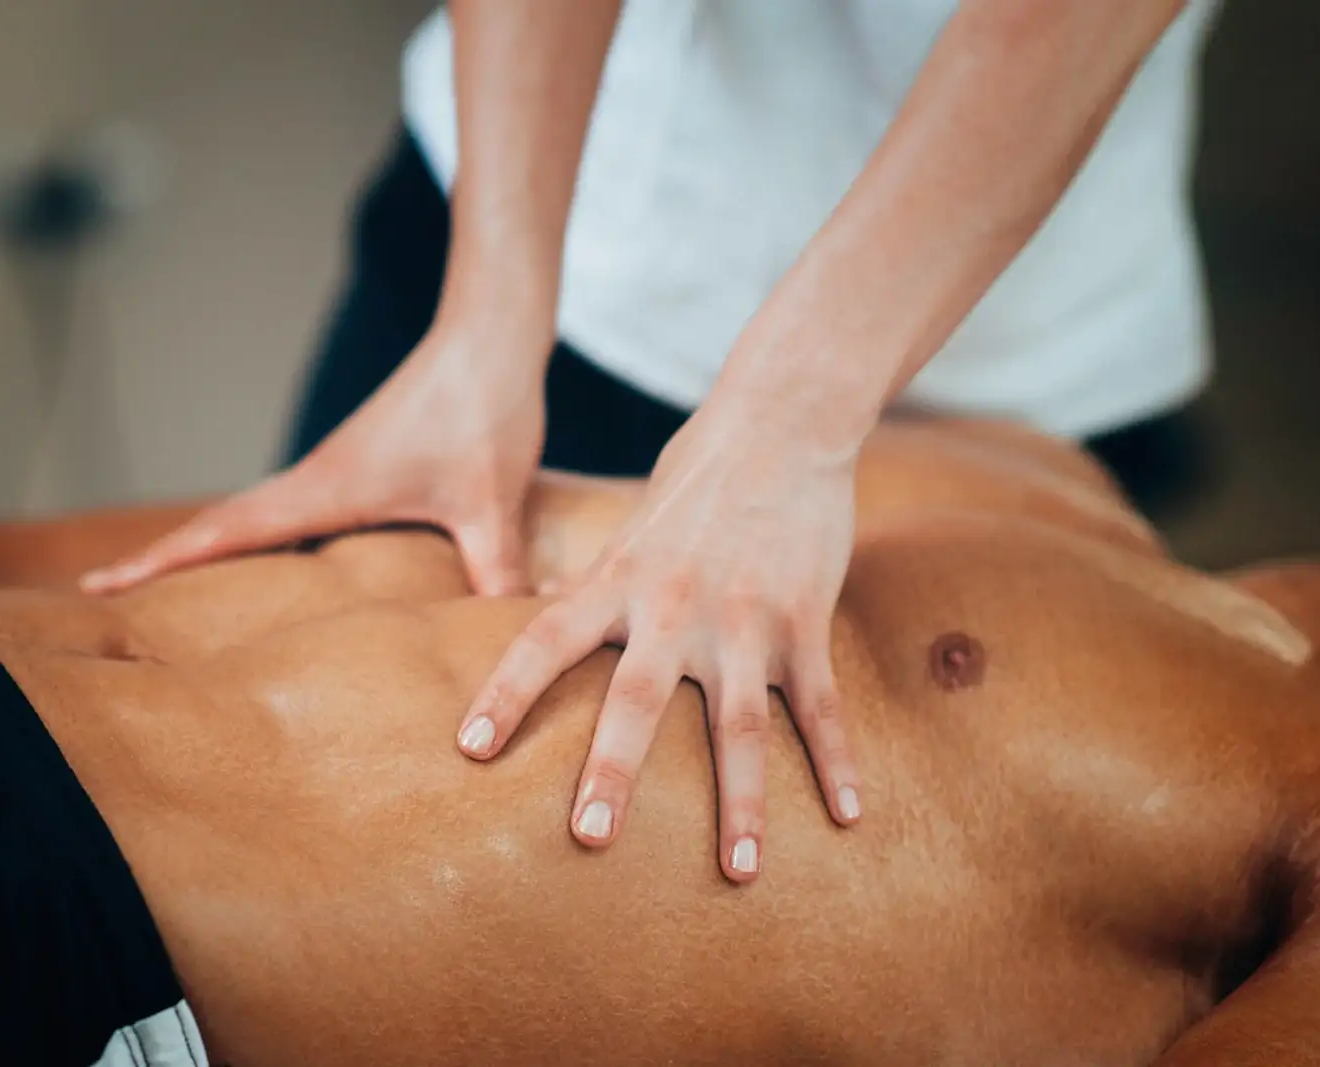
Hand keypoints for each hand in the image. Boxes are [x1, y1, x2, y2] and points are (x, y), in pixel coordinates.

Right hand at [80, 319, 549, 595]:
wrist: (490, 334)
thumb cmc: (483, 408)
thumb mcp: (491, 503)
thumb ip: (494, 571)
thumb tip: (513, 644)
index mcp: (327, 487)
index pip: (225, 532)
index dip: (161, 561)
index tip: (97, 584)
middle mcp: (318, 477)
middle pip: (221, 523)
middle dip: (163, 559)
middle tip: (102, 592)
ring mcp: (335, 469)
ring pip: (255, 513)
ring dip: (208, 544)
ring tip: (166, 589)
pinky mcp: (362, 465)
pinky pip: (292, 508)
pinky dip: (260, 531)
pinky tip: (273, 559)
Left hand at [457, 407, 863, 882]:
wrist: (781, 421)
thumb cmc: (695, 475)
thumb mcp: (629, 528)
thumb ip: (592, 582)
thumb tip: (541, 609)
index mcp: (619, 580)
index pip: (545, 640)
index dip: (506, 694)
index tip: (470, 748)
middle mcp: (674, 606)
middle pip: (637, 700)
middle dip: (613, 772)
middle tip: (588, 838)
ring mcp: (745, 618)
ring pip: (741, 726)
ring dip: (742, 804)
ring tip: (741, 872)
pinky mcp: (804, 620)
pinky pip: (821, 705)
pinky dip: (837, 763)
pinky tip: (849, 816)